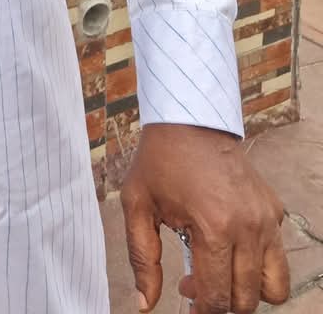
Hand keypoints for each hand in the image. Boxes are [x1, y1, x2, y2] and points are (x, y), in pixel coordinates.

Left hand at [121, 123, 287, 311]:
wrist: (189, 120)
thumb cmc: (159, 161)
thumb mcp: (137, 206)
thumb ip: (143, 260)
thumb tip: (144, 304)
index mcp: (213, 228)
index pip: (217, 298)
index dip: (200, 311)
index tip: (185, 297)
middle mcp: (248, 228)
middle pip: (246, 299)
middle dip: (219, 301)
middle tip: (192, 279)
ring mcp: (266, 219)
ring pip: (274, 287)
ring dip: (247, 291)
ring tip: (218, 270)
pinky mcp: (274, 210)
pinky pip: (277, 257)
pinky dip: (259, 264)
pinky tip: (229, 244)